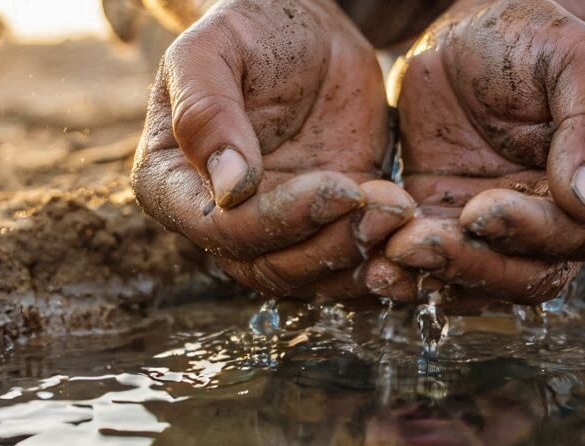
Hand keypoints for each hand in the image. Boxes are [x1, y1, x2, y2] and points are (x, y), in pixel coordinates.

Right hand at [132, 0, 411, 301]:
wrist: (308, 33)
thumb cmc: (252, 28)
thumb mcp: (217, 49)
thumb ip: (207, 111)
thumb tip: (228, 189)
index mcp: (171, 184)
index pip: (220, 229)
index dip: (279, 220)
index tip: (337, 187)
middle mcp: (216, 222)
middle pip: (268, 266)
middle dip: (330, 243)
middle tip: (387, 205)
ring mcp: (272, 233)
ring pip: (310, 278)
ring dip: (360, 257)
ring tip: (402, 211)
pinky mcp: (324, 231)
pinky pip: (346, 269)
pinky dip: (380, 263)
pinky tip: (413, 233)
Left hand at [381, 0, 584, 305]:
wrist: (467, 30)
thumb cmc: (531, 33)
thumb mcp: (572, 57)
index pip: (582, 234)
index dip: (533, 232)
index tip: (480, 209)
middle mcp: (564, 218)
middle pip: (530, 275)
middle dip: (473, 266)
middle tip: (417, 245)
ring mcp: (507, 229)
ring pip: (480, 281)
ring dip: (434, 279)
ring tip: (385, 263)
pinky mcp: (451, 225)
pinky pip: (435, 266)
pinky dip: (406, 272)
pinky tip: (371, 263)